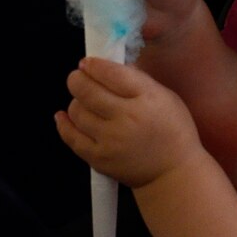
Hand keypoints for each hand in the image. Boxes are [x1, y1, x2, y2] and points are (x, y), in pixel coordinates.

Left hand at [55, 57, 204, 187]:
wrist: (173, 172)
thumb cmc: (173, 130)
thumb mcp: (166, 98)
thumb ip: (139, 80)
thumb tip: (109, 66)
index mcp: (147, 99)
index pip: (110, 73)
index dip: (94, 65)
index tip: (88, 64)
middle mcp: (127, 118)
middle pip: (86, 90)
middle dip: (77, 79)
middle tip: (79, 78)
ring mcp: (110, 140)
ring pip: (76, 111)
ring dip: (76, 101)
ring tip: (85, 102)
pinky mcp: (98, 158)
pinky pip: (70, 136)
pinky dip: (63, 123)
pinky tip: (64, 116)